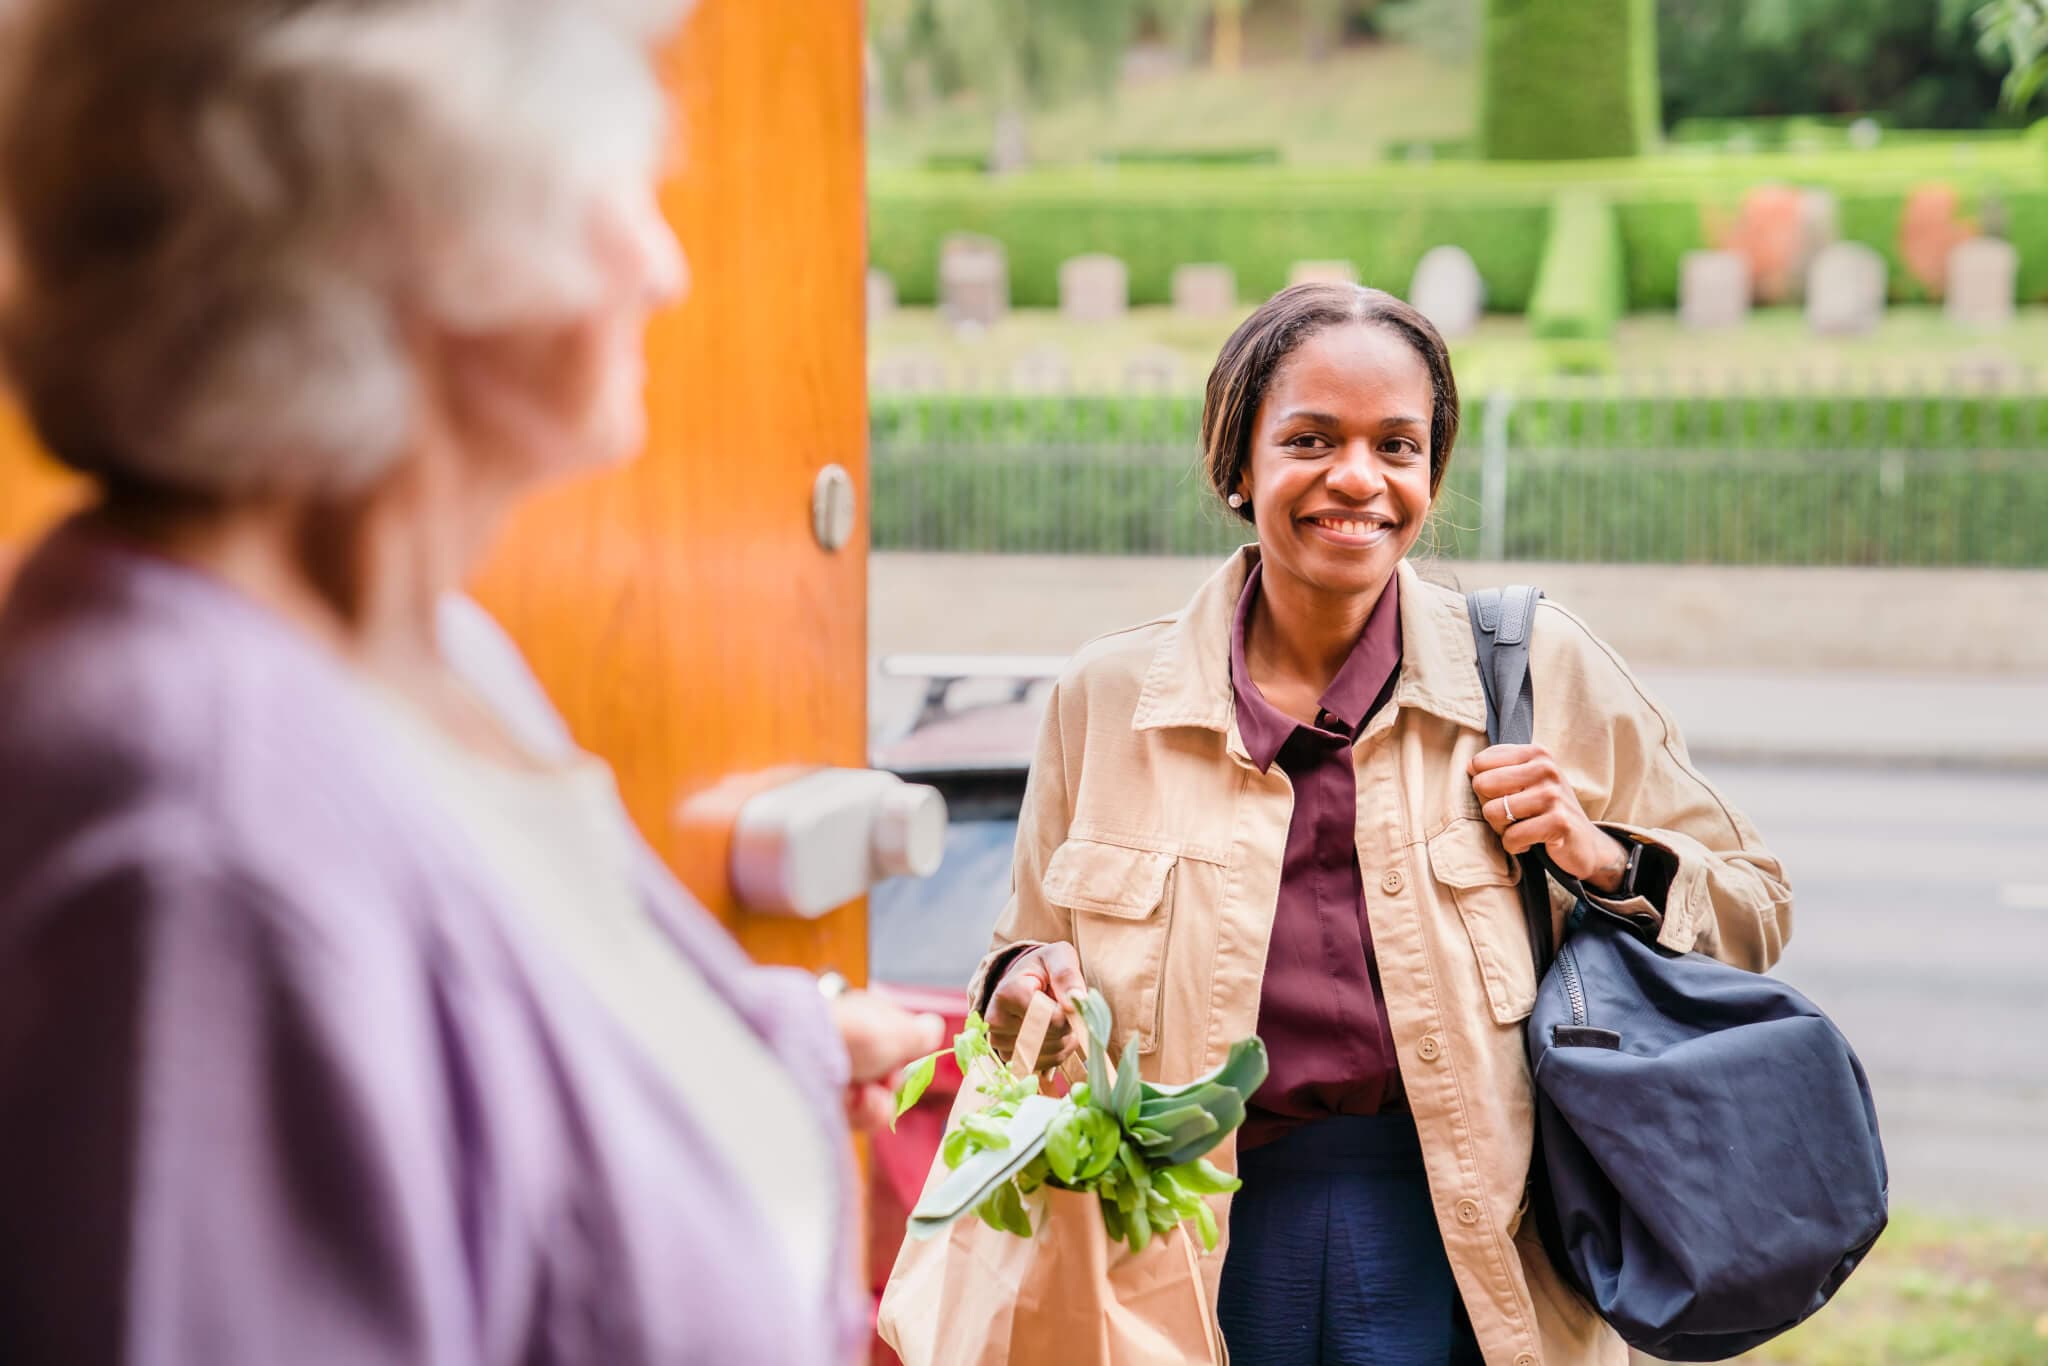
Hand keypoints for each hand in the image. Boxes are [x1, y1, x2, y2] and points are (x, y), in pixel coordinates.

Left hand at [831, 990, 945, 1132]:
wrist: (804, 1056)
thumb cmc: (857, 1036)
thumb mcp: (900, 1030)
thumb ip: (922, 1033)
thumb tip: (933, 1026)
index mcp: (863, 1019)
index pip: (894, 1041)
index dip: (905, 1055)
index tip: (907, 1057)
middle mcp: (848, 1046)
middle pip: (886, 1077)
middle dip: (891, 1084)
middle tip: (886, 1080)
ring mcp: (834, 1076)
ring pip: (874, 1101)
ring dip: (878, 1103)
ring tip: (866, 1096)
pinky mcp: (823, 1102)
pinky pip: (854, 1116)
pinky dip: (859, 1112)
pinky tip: (854, 1103)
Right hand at [986, 942, 1086, 1072]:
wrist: (1024, 979)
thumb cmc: (1043, 967)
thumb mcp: (1058, 957)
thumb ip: (1067, 974)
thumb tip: (1077, 1000)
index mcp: (1008, 992)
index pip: (1051, 1019)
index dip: (1068, 1013)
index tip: (1064, 997)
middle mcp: (996, 1020)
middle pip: (1051, 1037)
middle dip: (1068, 1025)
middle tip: (1062, 1007)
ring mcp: (999, 1042)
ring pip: (1050, 1053)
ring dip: (1064, 1039)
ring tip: (1057, 1018)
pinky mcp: (1007, 1058)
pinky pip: (1044, 1064)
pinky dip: (1057, 1052)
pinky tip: (1052, 1034)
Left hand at [1468, 744, 1629, 891]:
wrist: (1584, 842)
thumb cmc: (1546, 810)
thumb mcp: (1527, 781)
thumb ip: (1499, 768)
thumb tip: (1468, 765)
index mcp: (1535, 753)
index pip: (1479, 763)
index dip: (1484, 786)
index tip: (1506, 795)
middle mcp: (1546, 769)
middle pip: (1482, 785)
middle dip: (1490, 807)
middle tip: (1512, 816)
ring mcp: (1553, 795)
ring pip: (1493, 812)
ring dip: (1502, 829)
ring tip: (1522, 828)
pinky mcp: (1558, 822)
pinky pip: (1511, 837)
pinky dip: (1515, 846)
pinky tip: (1531, 842)